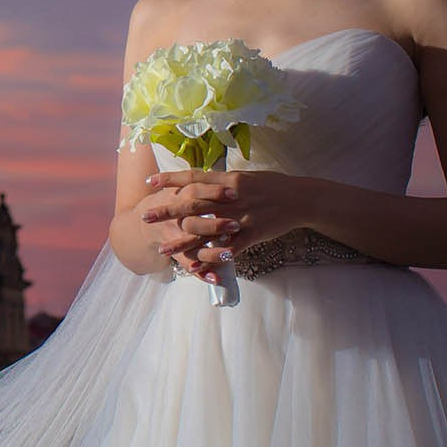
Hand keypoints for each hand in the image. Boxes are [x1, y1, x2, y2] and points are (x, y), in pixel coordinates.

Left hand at [140, 168, 309, 279]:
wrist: (300, 199)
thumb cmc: (272, 186)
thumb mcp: (245, 177)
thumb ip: (222, 180)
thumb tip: (202, 179)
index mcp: (228, 179)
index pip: (193, 178)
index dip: (170, 179)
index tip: (149, 182)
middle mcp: (231, 197)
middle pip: (193, 204)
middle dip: (167, 211)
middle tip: (145, 217)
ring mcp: (240, 217)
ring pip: (205, 231)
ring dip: (182, 242)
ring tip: (162, 250)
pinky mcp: (251, 234)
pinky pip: (227, 250)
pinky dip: (211, 260)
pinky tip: (195, 269)